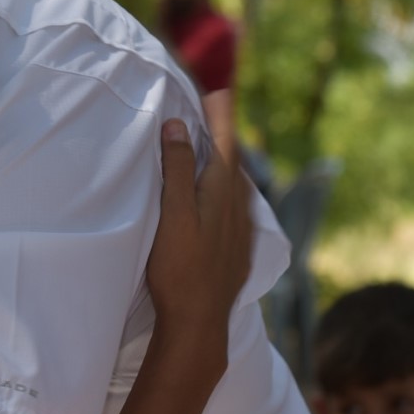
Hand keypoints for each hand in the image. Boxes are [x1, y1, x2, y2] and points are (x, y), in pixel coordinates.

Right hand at [145, 118, 253, 364]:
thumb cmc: (179, 270)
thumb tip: (177, 126)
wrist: (200, 325)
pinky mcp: (238, 252)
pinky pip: (236, 209)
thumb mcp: (172, 215)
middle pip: (233, 161)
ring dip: (226, 163)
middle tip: (214, 112)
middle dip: (224, 134)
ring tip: (214, 151)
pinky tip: (222, 201)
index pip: (225, 141)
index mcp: (222, 193)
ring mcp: (242, 232)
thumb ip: (175, 170)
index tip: (220, 88)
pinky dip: (227, 191)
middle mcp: (238, 208)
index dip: (222, 113)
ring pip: (237, 186)